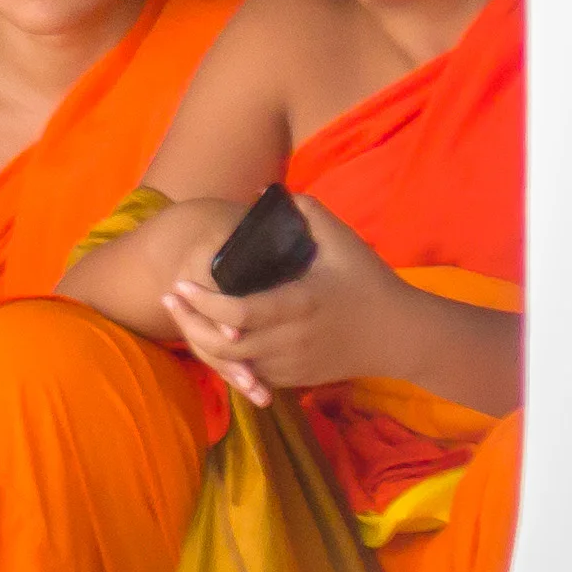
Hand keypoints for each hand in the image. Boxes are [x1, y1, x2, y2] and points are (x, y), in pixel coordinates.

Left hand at [163, 193, 396, 402]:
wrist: (402, 336)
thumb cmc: (370, 283)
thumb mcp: (343, 241)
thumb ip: (306, 211)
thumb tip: (262, 191)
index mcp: (301, 304)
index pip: (240, 312)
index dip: (205, 302)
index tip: (181, 284)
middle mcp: (293, 339)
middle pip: (226, 345)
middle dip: (190, 324)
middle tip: (170, 299)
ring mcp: (294, 364)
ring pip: (234, 366)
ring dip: (204, 344)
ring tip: (182, 317)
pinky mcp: (297, 379)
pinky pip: (252, 376)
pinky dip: (227, 362)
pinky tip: (210, 339)